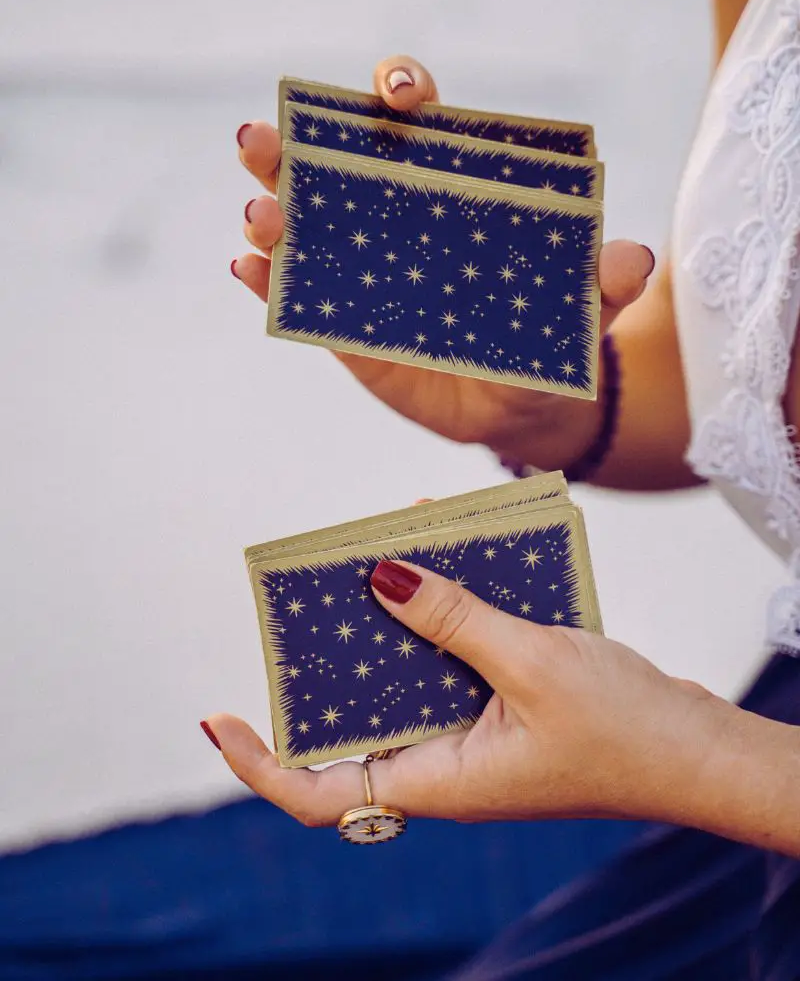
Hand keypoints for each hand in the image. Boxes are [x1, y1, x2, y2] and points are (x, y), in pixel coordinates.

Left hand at [201, 561, 721, 827]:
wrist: (701, 749)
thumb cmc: (626, 730)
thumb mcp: (531, 664)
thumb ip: (452, 619)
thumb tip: (378, 577)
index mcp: (439, 780)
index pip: (319, 795)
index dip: (261, 763)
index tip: (219, 719)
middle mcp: (447, 762)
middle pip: (358, 719)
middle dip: (329, 659)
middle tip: (311, 594)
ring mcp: (476, 734)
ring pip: (409, 677)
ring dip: (395, 619)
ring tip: (383, 551)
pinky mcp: (506, 705)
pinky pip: (455, 657)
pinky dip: (447, 612)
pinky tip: (453, 555)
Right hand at [231, 56, 656, 468]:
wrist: (518, 408)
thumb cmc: (548, 340)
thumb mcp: (581, 312)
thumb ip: (602, 285)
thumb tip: (631, 260)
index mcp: (451, 197)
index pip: (418, 129)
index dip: (401, 95)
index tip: (396, 97)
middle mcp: (396, 223)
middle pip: (337, 166)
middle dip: (297, 144)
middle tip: (264, 137)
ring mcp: (363, 272)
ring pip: (304, 225)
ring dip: (271, 208)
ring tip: (258, 213)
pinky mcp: (344, 326)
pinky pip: (296, 295)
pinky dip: (267, 280)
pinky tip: (248, 270)